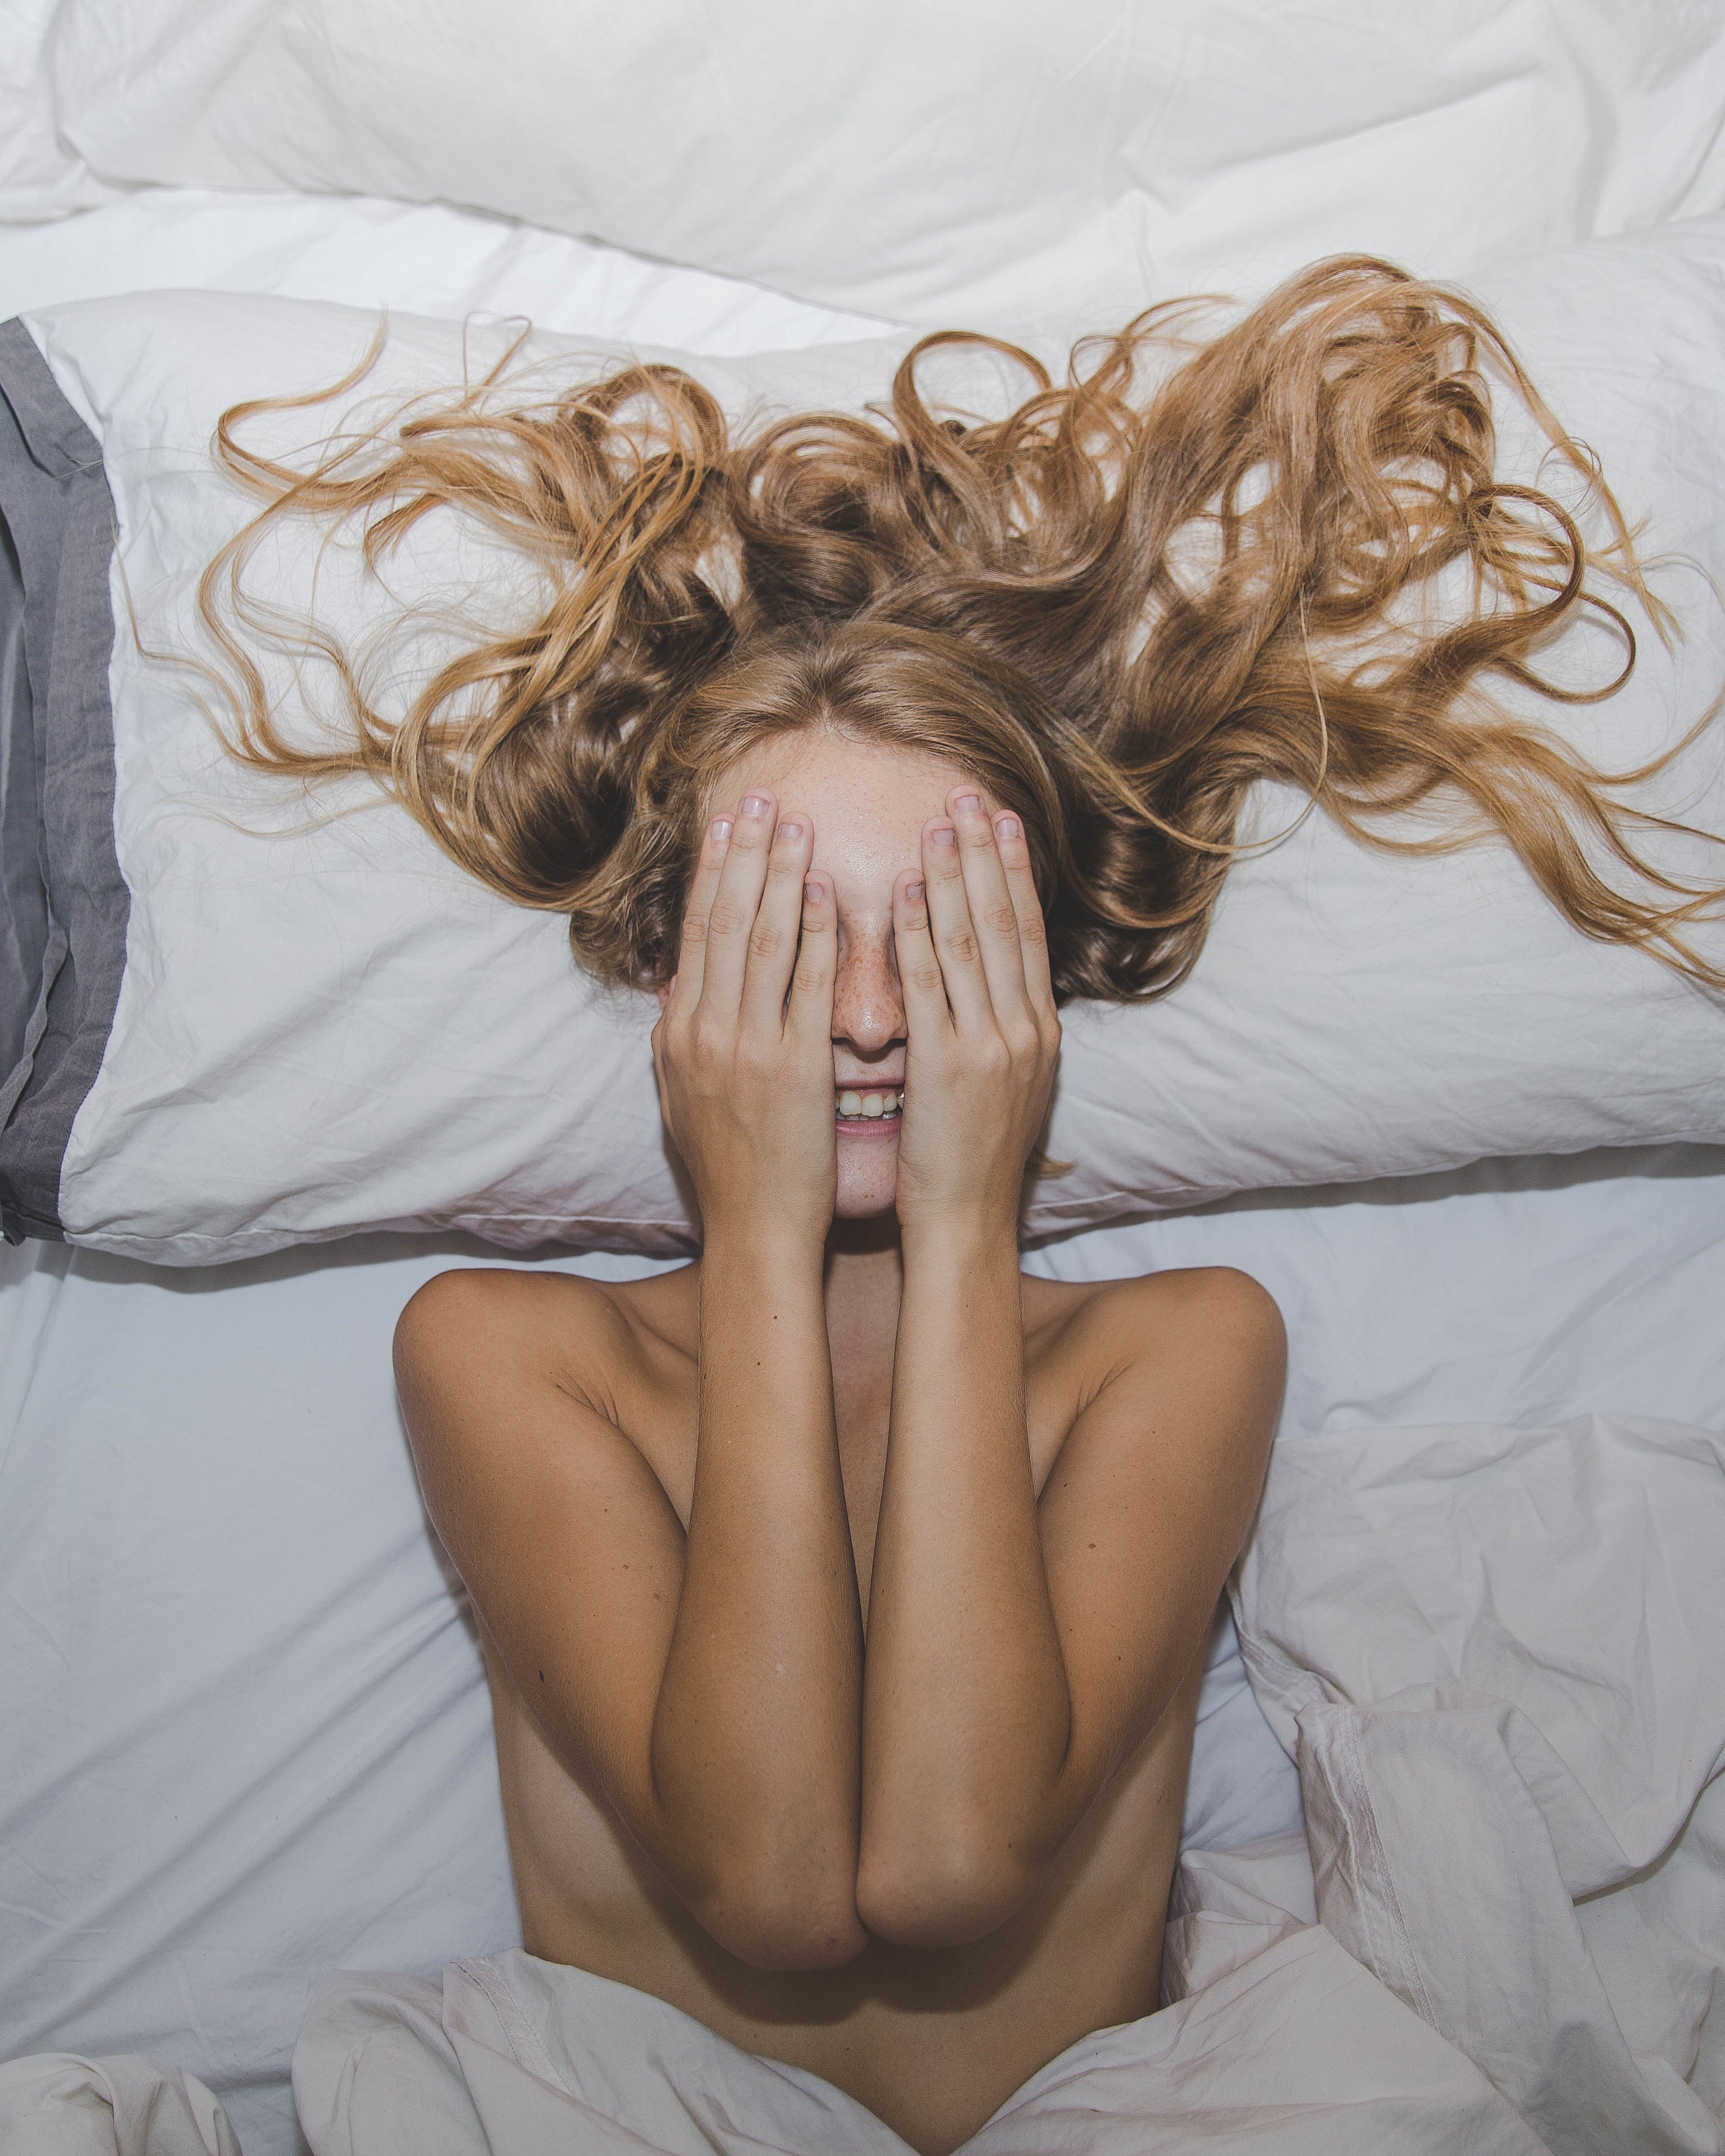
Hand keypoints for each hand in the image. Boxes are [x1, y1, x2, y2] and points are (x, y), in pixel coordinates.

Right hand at [652, 792, 837, 1246]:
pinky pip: (805, 988)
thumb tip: (673, 990)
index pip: (696, 932)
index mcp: (681, 1033)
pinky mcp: (793, 1071)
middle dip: (742, 853)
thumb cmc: (730, 1167)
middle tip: (760, 795)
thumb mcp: (683, 1096)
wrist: (755, 1230)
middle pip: (723, 922)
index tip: (726, 820)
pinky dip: (814, 936)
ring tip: (798, 824)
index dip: (711, 871)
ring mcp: (746, 1049)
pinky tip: (829, 894)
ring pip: (761, 942)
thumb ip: (677, 1038)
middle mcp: (705, 1032)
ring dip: (780, 876)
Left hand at [891, 790, 1060, 1233]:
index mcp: (1038, 1030)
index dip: (1014, 869)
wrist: (965, 1222)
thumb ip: (997, 1023)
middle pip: (1005, 921)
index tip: (999, 817)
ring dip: (952, 876)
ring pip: (971, 943)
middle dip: (986, 852)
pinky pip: (931, 987)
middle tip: (967, 792)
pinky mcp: (948, 1067)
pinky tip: (903, 891)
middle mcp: (1024, 1029)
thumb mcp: (1004, 1082)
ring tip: (936, 822)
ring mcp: (991, 1046)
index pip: (1027, 930)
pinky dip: (918, 934)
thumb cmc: (971, 1156)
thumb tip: (983, 972)